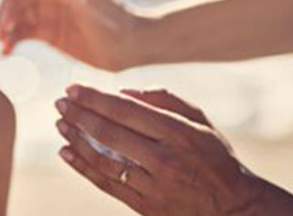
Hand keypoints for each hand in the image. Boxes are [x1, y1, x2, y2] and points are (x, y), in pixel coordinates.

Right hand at [0, 0, 150, 70]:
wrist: (132, 46)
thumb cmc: (111, 20)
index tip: (8, 20)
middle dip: (6, 14)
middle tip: (2, 34)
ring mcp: (49, 10)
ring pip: (16, 16)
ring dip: (6, 28)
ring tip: (4, 45)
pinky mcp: (49, 31)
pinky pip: (23, 32)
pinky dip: (12, 40)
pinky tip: (7, 51)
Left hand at [54, 84, 261, 215]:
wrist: (233, 208)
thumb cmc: (214, 157)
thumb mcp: (200, 122)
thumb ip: (166, 100)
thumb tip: (124, 91)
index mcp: (178, 132)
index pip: (126, 110)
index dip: (95, 98)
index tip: (73, 88)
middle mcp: (165, 158)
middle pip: (110, 133)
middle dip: (80, 115)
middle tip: (60, 103)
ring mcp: (154, 185)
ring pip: (104, 159)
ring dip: (77, 139)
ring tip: (61, 124)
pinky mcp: (146, 207)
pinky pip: (106, 184)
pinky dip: (83, 167)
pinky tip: (67, 152)